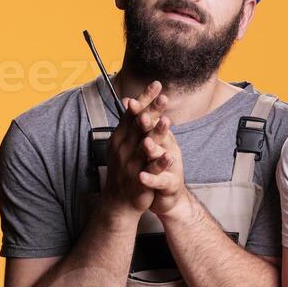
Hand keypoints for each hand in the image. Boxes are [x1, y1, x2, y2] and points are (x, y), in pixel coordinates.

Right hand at [101, 81, 166, 217]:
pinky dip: (159, 162)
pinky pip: (151, 170)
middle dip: (152, 111)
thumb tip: (131, 100)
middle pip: (139, 126)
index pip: (132, 113)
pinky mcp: (139, 180)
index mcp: (120, 137)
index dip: (144, 99)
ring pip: (144, 146)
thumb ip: (129, 123)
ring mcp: (130, 164)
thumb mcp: (122, 143)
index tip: (157, 84)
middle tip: (164, 97)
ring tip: (167, 121)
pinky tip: (169, 154)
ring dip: (156, 134)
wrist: (118, 201)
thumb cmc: (123, 168)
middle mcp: (123, 148)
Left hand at [138, 112, 186, 218]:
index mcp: (162, 137)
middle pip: (159, 135)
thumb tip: (128, 100)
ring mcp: (171, 166)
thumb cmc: (157, 166)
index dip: (143, 112)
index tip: (131, 102)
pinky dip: (152, 179)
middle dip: (152, 125)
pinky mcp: (170, 184)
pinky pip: (160, 180)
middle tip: (143, 116)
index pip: (153, 121)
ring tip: (146, 144)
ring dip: (153, 149)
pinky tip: (142, 177)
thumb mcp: (150, 142)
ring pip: (161, 156)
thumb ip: (142, 122)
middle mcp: (168, 148)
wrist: (168, 195)